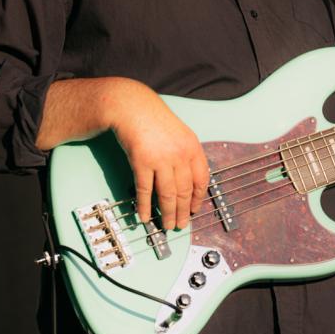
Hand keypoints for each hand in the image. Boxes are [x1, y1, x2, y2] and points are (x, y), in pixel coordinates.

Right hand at [107, 81, 209, 230]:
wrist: (133, 108)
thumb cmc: (155, 120)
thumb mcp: (180, 134)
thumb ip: (187, 155)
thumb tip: (189, 179)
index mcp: (192, 147)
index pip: (201, 179)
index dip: (199, 198)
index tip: (195, 209)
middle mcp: (180, 155)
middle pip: (184, 191)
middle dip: (183, 212)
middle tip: (181, 224)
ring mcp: (161, 159)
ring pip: (167, 195)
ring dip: (167, 214)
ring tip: (167, 225)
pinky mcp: (142, 163)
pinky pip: (145, 191)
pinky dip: (145, 206)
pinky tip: (145, 216)